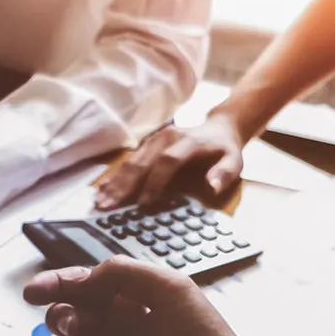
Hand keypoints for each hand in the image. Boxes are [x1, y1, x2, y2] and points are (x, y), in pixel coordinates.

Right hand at [22, 257, 261, 335]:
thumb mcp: (168, 288)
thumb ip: (121, 272)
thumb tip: (82, 277)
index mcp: (130, 304)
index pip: (81, 289)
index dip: (54, 286)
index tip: (34, 291)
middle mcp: (118, 335)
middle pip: (65, 322)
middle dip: (61, 320)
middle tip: (77, 325)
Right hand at [95, 115, 245, 209]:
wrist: (218, 128)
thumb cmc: (225, 150)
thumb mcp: (234, 161)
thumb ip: (224, 173)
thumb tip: (212, 186)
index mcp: (187, 142)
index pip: (167, 162)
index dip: (154, 183)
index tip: (144, 205)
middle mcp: (166, 137)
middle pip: (142, 162)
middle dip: (124, 187)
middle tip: (108, 207)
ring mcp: (154, 138)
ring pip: (131, 161)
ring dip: (114, 183)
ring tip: (99, 202)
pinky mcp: (146, 143)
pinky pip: (128, 160)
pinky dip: (114, 176)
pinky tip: (102, 190)